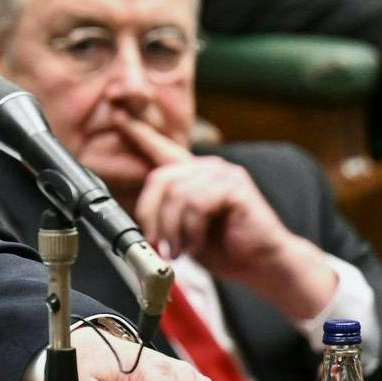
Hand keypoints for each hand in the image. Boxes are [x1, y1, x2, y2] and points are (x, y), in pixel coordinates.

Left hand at [125, 119, 336, 319]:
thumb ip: (166, 216)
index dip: (140, 133)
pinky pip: (197, 203)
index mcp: (193, 176)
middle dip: (151, 215)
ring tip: (181, 250)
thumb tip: (140, 221)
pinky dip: (192, 229)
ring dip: (173, 229)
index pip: (162, 149)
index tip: (117, 115)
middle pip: (160, 179)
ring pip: (177, 194)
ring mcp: (222, 174)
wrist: (264, 264)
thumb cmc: (227, 249)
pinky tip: (198, 243)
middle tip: (158, 244)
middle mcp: (207, 168)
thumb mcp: (185, 231)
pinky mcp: (235, 186)